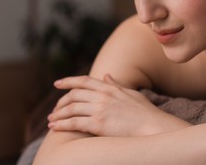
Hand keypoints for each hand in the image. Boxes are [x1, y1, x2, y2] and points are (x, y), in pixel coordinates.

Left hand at [47, 74, 189, 136]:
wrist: (154, 127)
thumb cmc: (145, 112)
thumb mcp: (131, 94)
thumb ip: (116, 85)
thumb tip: (106, 76)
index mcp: (110, 88)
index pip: (84, 81)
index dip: (68, 81)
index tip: (57, 83)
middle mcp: (103, 96)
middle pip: (74, 94)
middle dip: (61, 101)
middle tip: (54, 110)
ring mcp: (100, 109)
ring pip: (71, 108)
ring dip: (58, 114)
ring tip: (51, 120)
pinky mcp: (99, 124)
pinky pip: (74, 123)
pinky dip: (62, 125)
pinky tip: (54, 128)